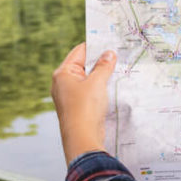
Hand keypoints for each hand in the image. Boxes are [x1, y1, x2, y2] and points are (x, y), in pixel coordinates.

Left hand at [51, 43, 116, 164]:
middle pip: (83, 65)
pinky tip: (111, 86)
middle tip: (118, 55)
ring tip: (118, 69)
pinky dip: (99, 88)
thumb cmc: (85, 108)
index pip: (79, 51)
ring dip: (101, 76)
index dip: (95, 46)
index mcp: (62, 73)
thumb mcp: (97, 82)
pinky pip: (89, 92)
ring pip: (87, 79)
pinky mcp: (77, 107)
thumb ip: (104, 66)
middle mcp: (62, 83)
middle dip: (100, 61)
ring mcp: (69, 96)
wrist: (82, 138)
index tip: (110, 42)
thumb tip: (109, 53)